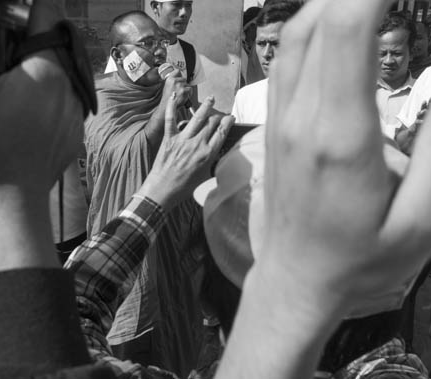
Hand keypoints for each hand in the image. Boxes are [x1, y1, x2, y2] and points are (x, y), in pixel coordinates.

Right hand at [0, 0, 82, 203]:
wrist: (11, 207)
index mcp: (48, 71)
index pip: (45, 14)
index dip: (19, 11)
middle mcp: (70, 89)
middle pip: (48, 45)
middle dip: (18, 45)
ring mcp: (74, 113)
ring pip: (54, 75)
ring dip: (29, 74)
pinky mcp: (71, 133)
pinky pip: (57, 102)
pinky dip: (38, 100)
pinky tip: (14, 117)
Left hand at [137, 95, 232, 209]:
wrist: (162, 191)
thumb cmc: (183, 188)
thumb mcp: (204, 176)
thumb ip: (212, 162)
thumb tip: (220, 152)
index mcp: (208, 154)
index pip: (222, 132)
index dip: (228, 122)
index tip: (231, 118)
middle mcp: (197, 144)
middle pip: (212, 123)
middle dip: (218, 115)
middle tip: (220, 113)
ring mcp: (182, 140)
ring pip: (197, 117)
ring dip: (205, 106)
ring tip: (210, 99)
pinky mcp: (169, 138)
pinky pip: (171, 118)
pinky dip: (173, 105)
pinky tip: (175, 95)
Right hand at [161, 70, 191, 106]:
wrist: (167, 105)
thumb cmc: (167, 97)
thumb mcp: (167, 86)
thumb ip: (172, 81)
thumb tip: (179, 77)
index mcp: (169, 79)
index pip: (178, 71)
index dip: (180, 75)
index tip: (181, 77)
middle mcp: (174, 80)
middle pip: (184, 78)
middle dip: (184, 84)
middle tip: (181, 90)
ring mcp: (179, 85)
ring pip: (187, 84)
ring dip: (186, 89)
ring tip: (182, 94)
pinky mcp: (183, 90)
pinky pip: (190, 89)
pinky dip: (189, 92)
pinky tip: (185, 95)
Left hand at [261, 0, 427, 311]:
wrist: (295, 280)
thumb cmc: (359, 260)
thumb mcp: (420, 223)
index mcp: (340, 136)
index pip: (348, 30)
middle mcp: (301, 117)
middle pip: (321, 19)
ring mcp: (280, 118)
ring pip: (297, 33)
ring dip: (336, 2)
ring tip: (376, 1)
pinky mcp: (272, 123)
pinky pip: (285, 58)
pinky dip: (313, 23)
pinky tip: (340, 20)